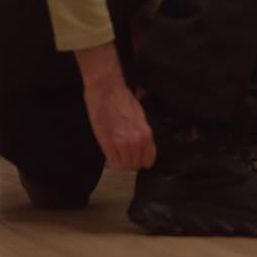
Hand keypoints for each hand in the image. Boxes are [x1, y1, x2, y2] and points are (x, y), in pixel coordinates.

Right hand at [75, 43, 155, 171]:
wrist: (106, 90)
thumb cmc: (121, 98)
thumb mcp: (140, 116)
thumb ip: (142, 133)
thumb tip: (142, 144)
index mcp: (146, 133)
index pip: (149, 160)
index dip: (141, 160)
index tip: (136, 157)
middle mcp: (138, 141)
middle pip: (137, 165)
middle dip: (130, 161)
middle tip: (124, 154)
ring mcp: (123, 144)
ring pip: (125, 167)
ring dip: (121, 162)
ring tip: (116, 153)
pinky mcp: (109, 144)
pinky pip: (114, 164)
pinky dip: (112, 161)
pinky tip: (110, 153)